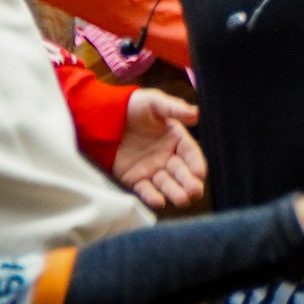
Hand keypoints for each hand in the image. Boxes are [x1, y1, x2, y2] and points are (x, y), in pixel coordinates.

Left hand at [113, 90, 205, 210]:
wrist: (103, 117)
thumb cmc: (132, 106)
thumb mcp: (154, 102)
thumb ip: (175, 108)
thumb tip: (196, 114)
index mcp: (175, 138)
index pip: (190, 152)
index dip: (196, 163)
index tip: (200, 173)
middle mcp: (166, 156)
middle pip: (181, 172)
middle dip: (189, 182)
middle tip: (195, 191)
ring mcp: (151, 169)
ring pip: (166, 184)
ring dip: (175, 192)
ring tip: (183, 200)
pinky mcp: (134, 179)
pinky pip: (145, 190)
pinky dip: (152, 196)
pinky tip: (159, 201)